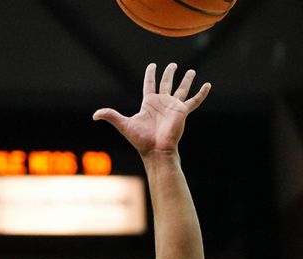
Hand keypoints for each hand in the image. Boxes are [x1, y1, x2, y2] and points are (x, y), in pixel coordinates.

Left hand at [93, 63, 210, 155]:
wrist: (156, 150)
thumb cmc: (141, 139)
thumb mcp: (124, 124)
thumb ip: (110, 116)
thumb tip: (94, 115)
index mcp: (149, 103)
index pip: (149, 85)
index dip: (150, 74)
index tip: (152, 65)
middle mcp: (162, 103)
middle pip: (166, 84)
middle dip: (169, 74)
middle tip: (173, 64)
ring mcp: (173, 107)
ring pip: (181, 89)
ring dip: (186, 80)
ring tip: (191, 71)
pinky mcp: (182, 112)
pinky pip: (194, 101)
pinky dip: (201, 94)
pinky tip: (208, 85)